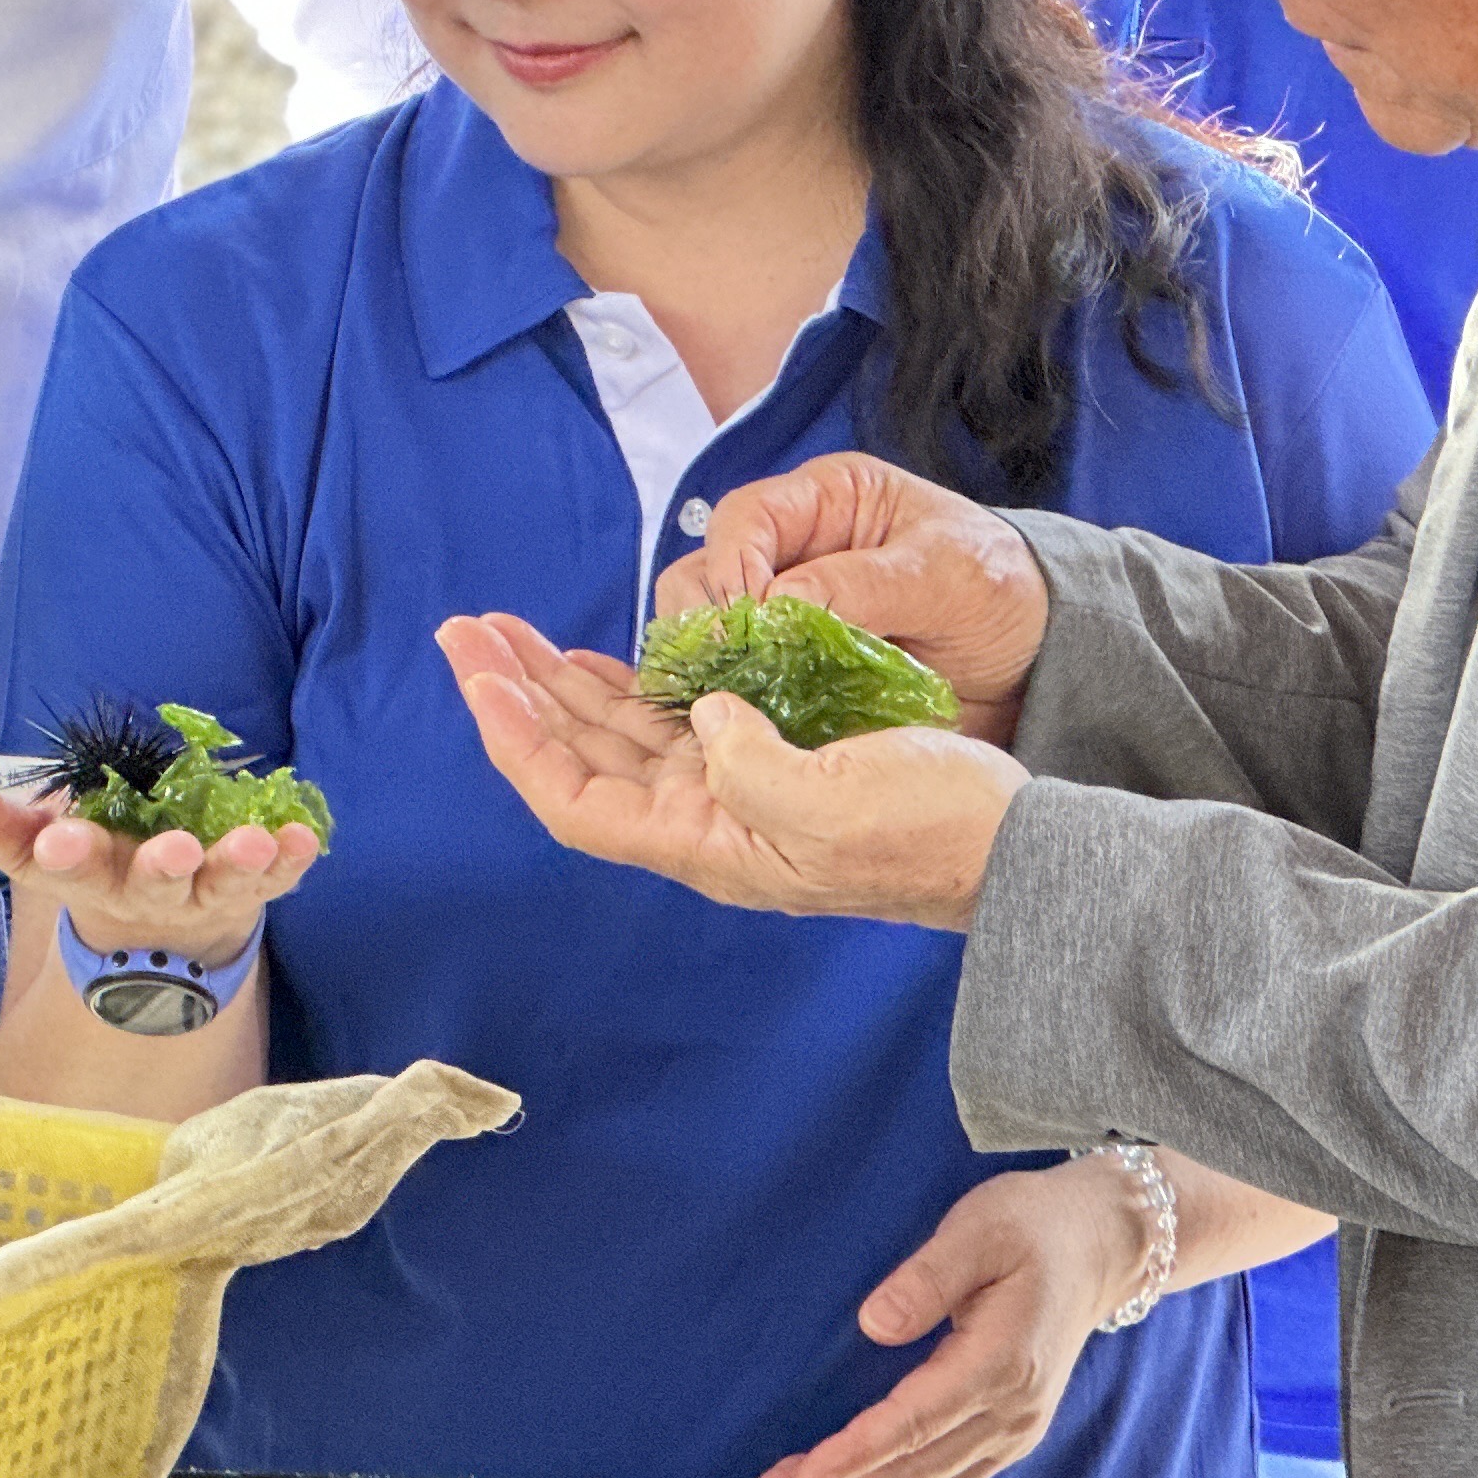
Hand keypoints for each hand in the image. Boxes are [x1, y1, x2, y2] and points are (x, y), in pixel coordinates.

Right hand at [0, 774, 317, 970]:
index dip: (64, 852)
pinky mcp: (250, 889)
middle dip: (160, 867)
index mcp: (89, 874)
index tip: (60, 840)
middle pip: (151, 883)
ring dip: (237, 864)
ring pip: (219, 884)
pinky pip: (276, 879)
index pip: (67, 866)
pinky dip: (290, 860)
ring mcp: (202, 894)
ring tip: (254, 843)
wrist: (162, 928)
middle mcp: (147, 892)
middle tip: (171, 851)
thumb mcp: (39, 844)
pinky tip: (304, 837)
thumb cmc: (98, 864)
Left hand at [437, 608, 1023, 928]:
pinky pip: (673, 725)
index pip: (574, 797)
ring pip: (618, 737)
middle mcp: (702, 822)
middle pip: (579, 759)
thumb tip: (706, 715)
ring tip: (507, 632)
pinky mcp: (766, 763)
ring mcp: (731, 793)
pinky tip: (605, 655)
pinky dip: (629, 685)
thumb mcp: (838, 806)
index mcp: (707, 842)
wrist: (1012, 847)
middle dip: (518, 694)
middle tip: (465, 629)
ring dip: (559, 684)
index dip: (517, 737)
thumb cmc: (933, 832)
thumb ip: (755, 765)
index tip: (478, 673)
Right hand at [657, 453, 1047, 743]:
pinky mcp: (794, 672)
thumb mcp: (946, 573)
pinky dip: (736, 702)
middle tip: (726, 667)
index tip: (745, 616)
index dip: (732, 564)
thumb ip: (863, 583)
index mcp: (825, 501)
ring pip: (711, 631)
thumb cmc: (1001, 589)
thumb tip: (778, 604)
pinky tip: (743, 724)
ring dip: (714, 665)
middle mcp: (793, 552)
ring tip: (730, 700)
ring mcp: (788, 615)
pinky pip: (743, 682)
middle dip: (706, 618)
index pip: (744, 519)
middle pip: (704, 572)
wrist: (1039, 659)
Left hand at [754, 1161, 1149, 1477]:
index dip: (856, 1456)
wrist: (1098, 1245)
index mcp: (1002, 1362)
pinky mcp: (1013, 1431)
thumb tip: (874, 1325)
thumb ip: (925, 1278)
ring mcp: (1018, 1429)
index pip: (914, 1424)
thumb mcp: (977, 1229)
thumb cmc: (1033, 1227)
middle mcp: (1013, 1412)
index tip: (804, 1477)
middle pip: (917, 1470)